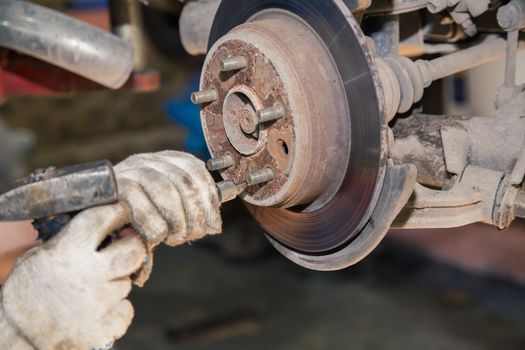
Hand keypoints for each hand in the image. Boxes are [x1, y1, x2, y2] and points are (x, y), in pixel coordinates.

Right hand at [0, 203, 145, 349]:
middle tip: (124, 249)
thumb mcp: (42, 255)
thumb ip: (73, 239)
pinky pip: (125, 309)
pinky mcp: (106, 328)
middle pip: (134, 251)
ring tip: (92, 290)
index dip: (117, 211)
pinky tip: (96, 309)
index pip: (103, 218)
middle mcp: (88, 274)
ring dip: (116, 283)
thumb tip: (108, 224)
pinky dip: (116, 309)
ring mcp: (99, 303)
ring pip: (127, 283)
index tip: (122, 211)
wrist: (19, 338)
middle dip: (132, 248)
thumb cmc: (30, 291)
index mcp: (67, 251)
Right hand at [115, 150, 221, 246]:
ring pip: (167, 194)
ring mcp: (129, 172)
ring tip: (176, 238)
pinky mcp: (115, 191)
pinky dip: (156, 230)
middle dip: (196, 215)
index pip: (196, 170)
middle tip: (194, 235)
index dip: (209, 200)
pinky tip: (155, 238)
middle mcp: (147, 160)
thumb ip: (191, 207)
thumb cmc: (137, 216)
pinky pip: (145, 212)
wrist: (95, 222)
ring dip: (178, 223)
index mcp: (166, 159)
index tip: (213, 225)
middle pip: (185, 182)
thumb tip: (215, 224)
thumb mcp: (168, 207)